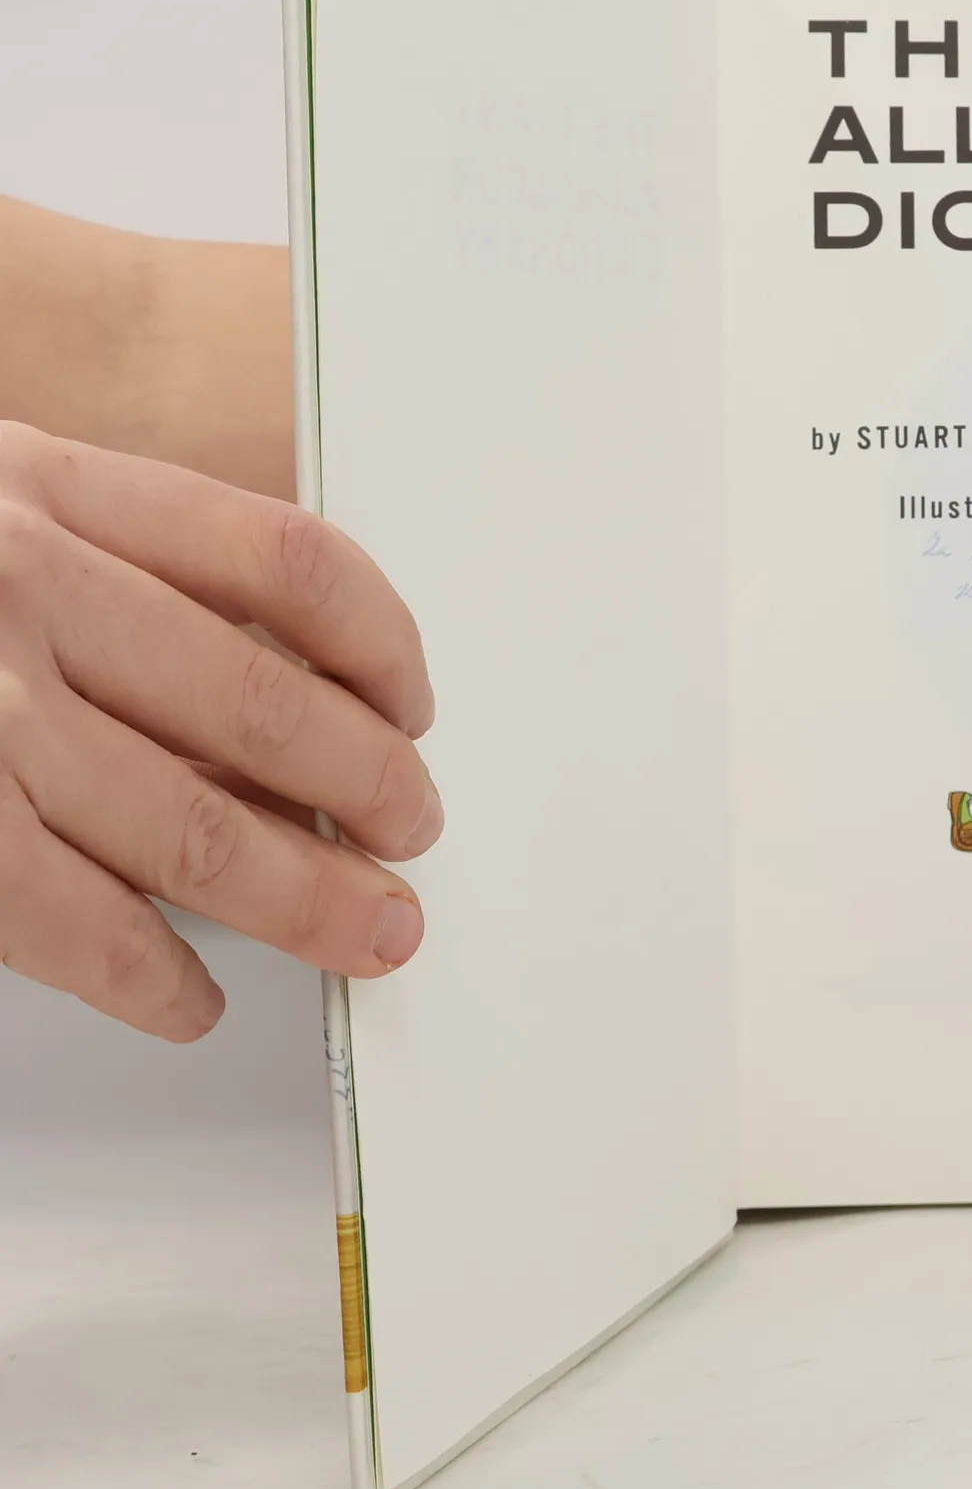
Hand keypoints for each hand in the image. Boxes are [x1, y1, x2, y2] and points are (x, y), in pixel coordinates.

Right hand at [0, 426, 440, 1041]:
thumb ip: (112, 557)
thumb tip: (281, 682)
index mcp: (53, 489)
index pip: (288, 562)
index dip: (381, 644)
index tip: (413, 703)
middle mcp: (17, 588)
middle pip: (265, 708)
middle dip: (370, 792)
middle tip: (414, 839)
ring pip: (189, 825)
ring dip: (305, 897)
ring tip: (370, 930)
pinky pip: (62, 914)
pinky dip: (144, 973)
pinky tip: (191, 999)